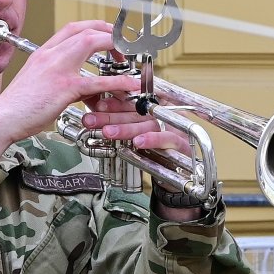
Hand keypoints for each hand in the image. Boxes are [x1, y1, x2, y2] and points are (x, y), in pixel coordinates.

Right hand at [0, 21, 138, 162]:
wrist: (1, 119)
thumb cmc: (17, 106)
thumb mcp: (37, 82)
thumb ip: (58, 77)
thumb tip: (81, 84)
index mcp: (43, 52)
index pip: (73, 28)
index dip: (95, 28)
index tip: (108, 37)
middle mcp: (50, 54)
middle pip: (86, 29)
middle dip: (110, 33)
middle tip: (124, 46)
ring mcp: (57, 68)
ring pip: (92, 43)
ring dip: (116, 48)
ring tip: (129, 59)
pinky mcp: (64, 88)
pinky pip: (98, 80)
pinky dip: (118, 82)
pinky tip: (129, 85)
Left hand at [81, 96, 206, 213]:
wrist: (181, 171)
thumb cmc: (159, 151)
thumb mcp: (139, 135)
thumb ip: (124, 124)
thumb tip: (98, 114)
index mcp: (152, 110)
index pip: (132, 102)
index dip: (114, 104)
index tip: (98, 106)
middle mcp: (162, 115)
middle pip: (135, 113)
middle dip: (112, 117)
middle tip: (92, 120)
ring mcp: (173, 127)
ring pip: (147, 125)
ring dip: (126, 128)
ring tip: (108, 132)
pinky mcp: (180, 142)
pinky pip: (166, 139)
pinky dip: (152, 140)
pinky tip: (138, 142)